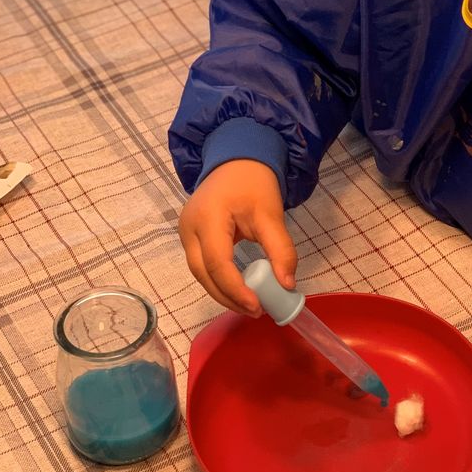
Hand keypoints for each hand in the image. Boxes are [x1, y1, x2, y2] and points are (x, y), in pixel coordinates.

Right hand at [178, 159, 297, 313]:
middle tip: (256, 311)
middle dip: (228, 297)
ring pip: (200, 273)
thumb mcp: (271, 214)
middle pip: (203, 274)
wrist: (237, 161)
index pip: (218, 264)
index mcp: (207, 219)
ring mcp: (185, 233)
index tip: (258, 306)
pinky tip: (238, 289)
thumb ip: (280, 250)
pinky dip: (219, 280)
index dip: (236, 290)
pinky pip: (202, 265)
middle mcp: (188, 228)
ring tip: (249, 304)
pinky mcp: (191, 236)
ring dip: (223, 292)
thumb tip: (286, 285)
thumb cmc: (253, 183)